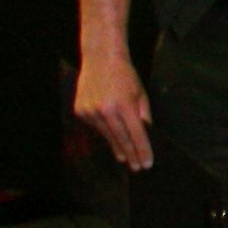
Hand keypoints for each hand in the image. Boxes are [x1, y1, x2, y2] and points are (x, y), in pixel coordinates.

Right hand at [74, 39, 153, 173]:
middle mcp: (105, 110)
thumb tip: (144, 136)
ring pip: (107, 135)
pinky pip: (96, 127)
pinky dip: (105, 133)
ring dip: (117, 147)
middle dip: (131, 154)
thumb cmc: (126, 76)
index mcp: (125, 105)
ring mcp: (90, 111)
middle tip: (137, 168)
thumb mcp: (141, 94)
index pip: (136, 134)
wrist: (101, 59)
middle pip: (121, 139)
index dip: (142, 150)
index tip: (147, 164)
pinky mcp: (80, 111)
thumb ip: (143, 116)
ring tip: (125, 158)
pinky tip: (112, 140)